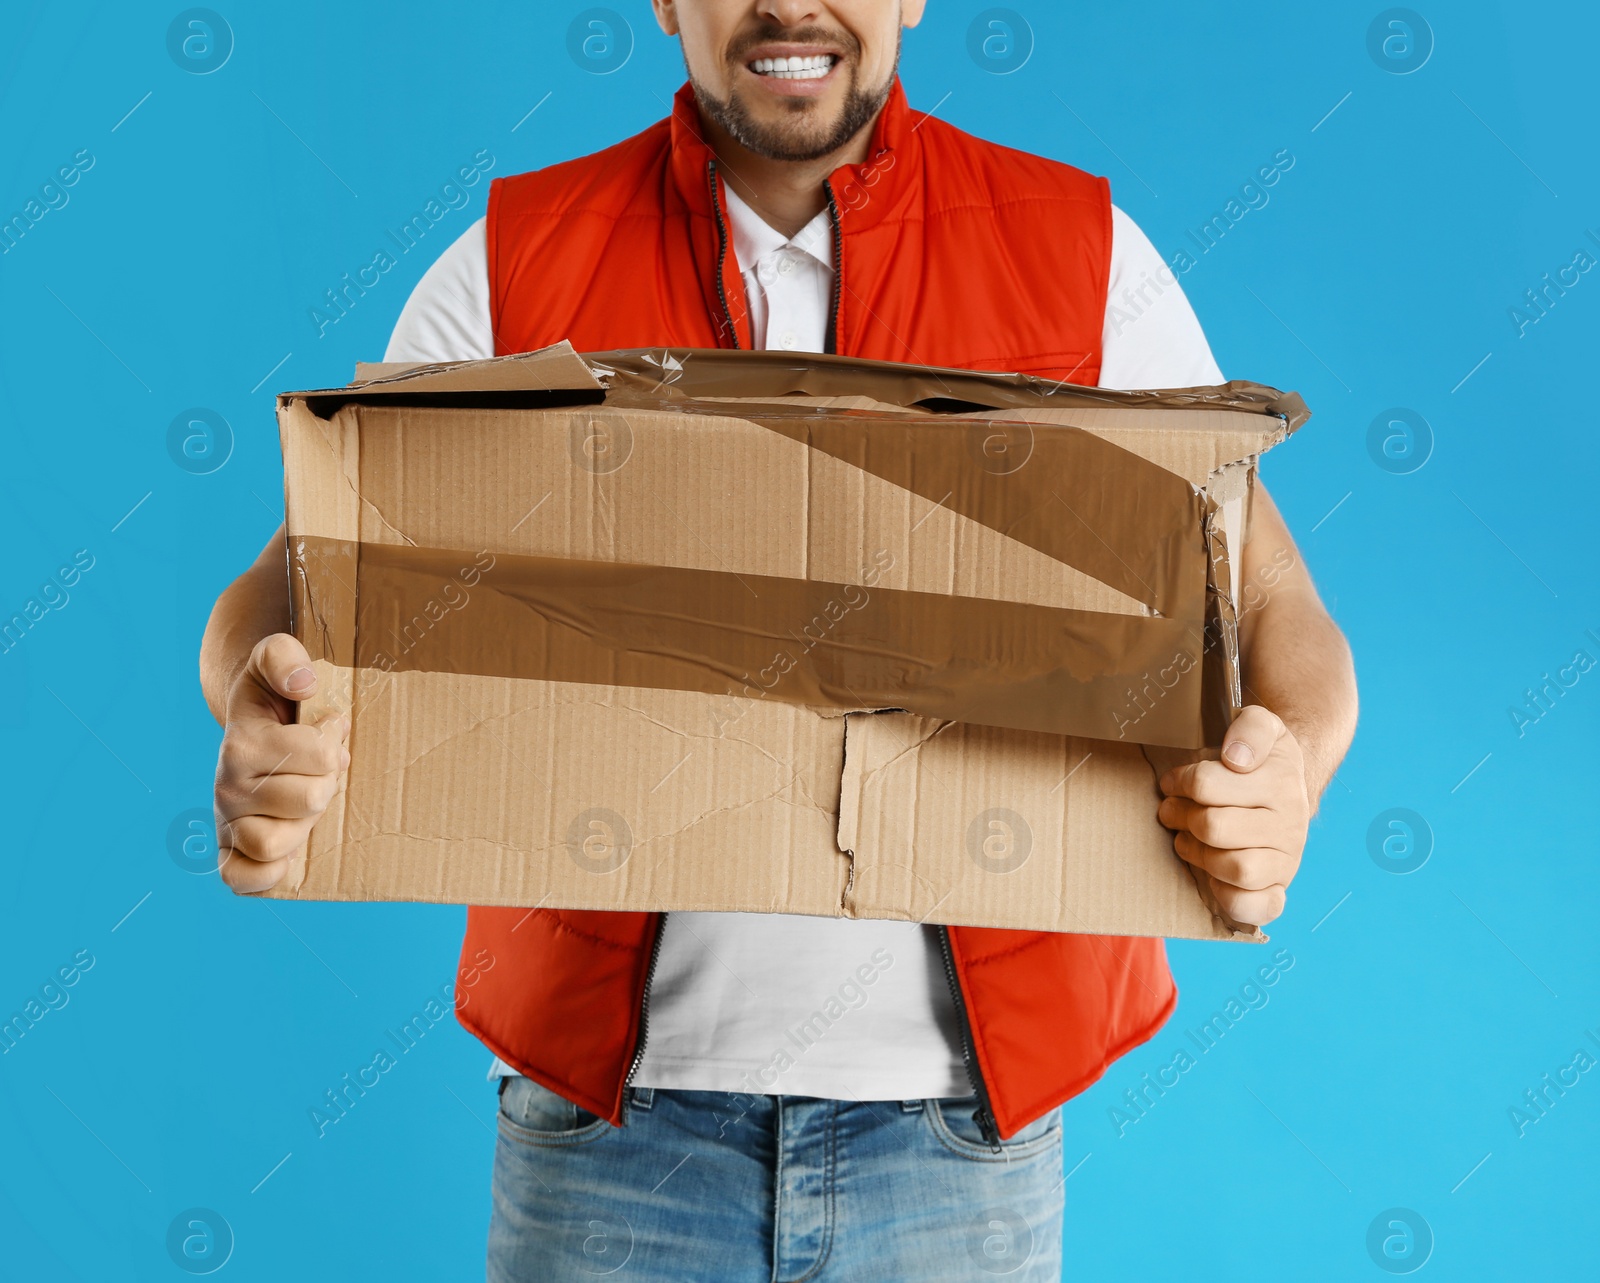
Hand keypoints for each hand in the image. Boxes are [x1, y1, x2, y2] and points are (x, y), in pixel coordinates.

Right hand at [213, 634, 347, 893]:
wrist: (250, 721)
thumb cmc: (273, 697)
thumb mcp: (277, 661)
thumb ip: (285, 657)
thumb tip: (304, 682)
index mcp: (242, 743)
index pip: (320, 757)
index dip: (334, 744)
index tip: (324, 732)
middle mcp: (226, 786)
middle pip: (311, 801)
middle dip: (327, 783)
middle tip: (316, 770)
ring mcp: (224, 822)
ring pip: (278, 844)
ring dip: (305, 825)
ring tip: (303, 804)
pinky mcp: (228, 852)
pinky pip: (243, 880)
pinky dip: (268, 873)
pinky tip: (287, 851)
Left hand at [1156, 705, 1309, 927]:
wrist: (1289, 786)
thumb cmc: (1260, 759)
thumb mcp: (1259, 725)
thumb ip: (1251, 727)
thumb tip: (1236, 759)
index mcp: (1282, 781)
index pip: (1206, 785)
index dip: (1180, 782)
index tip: (1174, 782)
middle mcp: (1291, 823)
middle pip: (1213, 827)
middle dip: (1181, 816)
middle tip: (1172, 811)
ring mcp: (1287, 860)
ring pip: (1235, 867)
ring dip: (1198, 853)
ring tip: (1186, 839)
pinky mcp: (1278, 888)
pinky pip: (1256, 906)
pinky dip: (1229, 897)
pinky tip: (1212, 875)